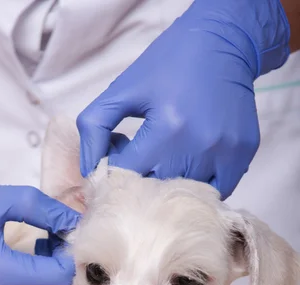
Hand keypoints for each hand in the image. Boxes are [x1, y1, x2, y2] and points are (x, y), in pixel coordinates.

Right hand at [0, 164, 79, 284]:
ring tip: (43, 252)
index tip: (71, 235)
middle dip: (66, 270)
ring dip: (54, 282)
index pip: (60, 279)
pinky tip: (29, 267)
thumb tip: (75, 223)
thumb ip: (44, 210)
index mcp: (1, 274)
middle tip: (58, 241)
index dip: (73, 258)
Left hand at [78, 0, 289, 198]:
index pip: (128, 175)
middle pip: (157, 189)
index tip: (122, 159)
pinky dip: (201, 184)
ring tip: (169, 160)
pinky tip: (192, 163)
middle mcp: (199, 145)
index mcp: (167, 127)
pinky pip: (217, 189)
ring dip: (172, 185)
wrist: (223, 42)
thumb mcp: (124, 89)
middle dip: (143, 182)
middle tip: (144, 161)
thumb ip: (95, 127)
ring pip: (187, 193)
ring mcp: (225, 152)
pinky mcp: (243, 154)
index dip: (117, 172)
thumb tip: (89, 170)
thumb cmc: (168, 65)